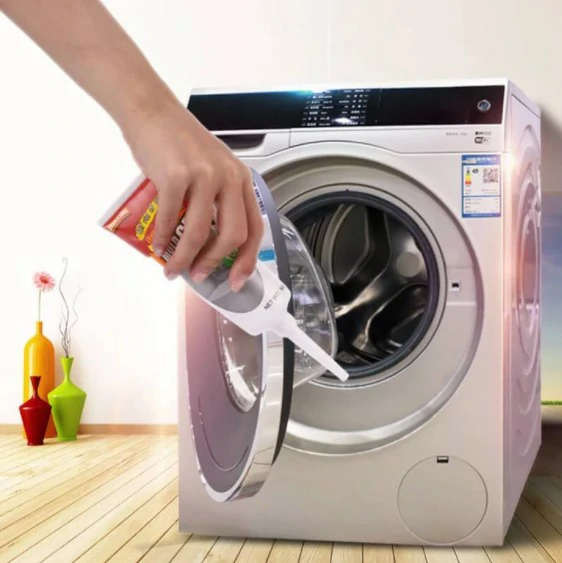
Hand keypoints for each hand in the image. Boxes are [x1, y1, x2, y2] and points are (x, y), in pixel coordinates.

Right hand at [122, 99, 263, 290]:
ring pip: (200, 233)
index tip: (238, 280)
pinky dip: (163, 239)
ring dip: (185, 258)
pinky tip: (158, 247)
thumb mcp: (212, 168)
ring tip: (173, 268)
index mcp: (241, 179)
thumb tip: (207, 246)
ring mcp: (204, 176)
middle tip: (201, 275)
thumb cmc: (179, 143)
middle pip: (232, 235)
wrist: (151, 111)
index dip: (248, 259)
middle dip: (215, 263)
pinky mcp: (176, 176)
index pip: (255, 227)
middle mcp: (228, 177)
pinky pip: (170, 219)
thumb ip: (216, 201)